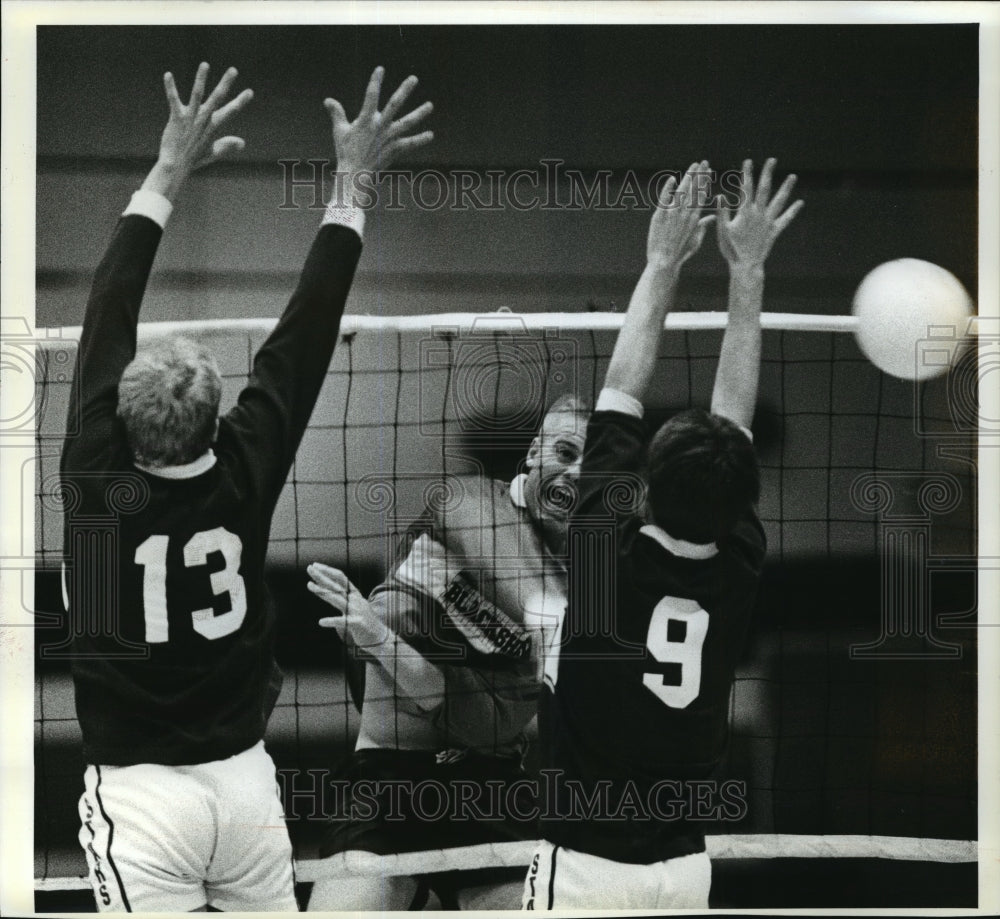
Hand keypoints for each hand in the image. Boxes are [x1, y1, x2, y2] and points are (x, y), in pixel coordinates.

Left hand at [144, 63, 252, 200]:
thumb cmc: (193, 160)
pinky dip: (170, 87)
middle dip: (226, 83)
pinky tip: (168, 74)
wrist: (175, 166)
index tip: (250, 92)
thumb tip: (243, 142)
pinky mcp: (176, 118)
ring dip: (201, 79)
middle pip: (217, 98)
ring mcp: (190, 118)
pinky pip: (173, 99)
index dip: (240, 101)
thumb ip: (227, 146)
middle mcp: (204, 120)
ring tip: (205, 64)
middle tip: (233, 70)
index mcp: (213, 127)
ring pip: (197, 94)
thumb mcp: (213, 153)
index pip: (230, 112)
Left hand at [307, 562, 386, 647]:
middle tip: (309, 568)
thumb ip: (341, 598)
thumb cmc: (364, 621)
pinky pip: (342, 622)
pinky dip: (331, 621)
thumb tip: (325, 589)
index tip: (315, 566)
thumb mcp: (353, 606)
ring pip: (337, 599)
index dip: (327, 571)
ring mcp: (357, 611)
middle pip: (336, 585)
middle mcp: (355, 599)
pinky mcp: (357, 623)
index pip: (340, 578)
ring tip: (309, 585)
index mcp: (355, 594)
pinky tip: (321, 622)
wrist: (380, 636)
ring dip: (322, 592)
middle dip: (322, 576)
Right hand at [325, 66, 433, 175]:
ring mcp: (389, 137)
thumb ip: (337, 113)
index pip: (371, 95)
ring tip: (430, 105)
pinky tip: (431, 135)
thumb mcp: (340, 130)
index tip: (380, 69)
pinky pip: (410, 143)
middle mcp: (379, 126)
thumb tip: (327, 100)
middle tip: (414, 78)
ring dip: (420, 113)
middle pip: (395, 104)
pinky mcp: (394, 149)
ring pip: (407, 122)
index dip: (375, 81)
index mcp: (366, 119)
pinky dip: (420, 140)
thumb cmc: (346, 151)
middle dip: (404, 90)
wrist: (355, 173)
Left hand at [647, 160, 714, 272]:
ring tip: (693, 165)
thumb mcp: (696, 239)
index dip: (705, 181)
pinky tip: (672, 179)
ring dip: (688, 177)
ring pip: (682, 191)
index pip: (701, 195)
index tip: (708, 170)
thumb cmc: (681, 252)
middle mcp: (685, 214)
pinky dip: (668, 188)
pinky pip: (664, 199)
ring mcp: (672, 214)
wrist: (665, 262)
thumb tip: (712, 217)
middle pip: (694, 190)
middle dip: (700, 174)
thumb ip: (704, 226)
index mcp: (695, 218)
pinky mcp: (660, 216)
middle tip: (703, 161)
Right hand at [716, 158, 803, 268]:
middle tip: (772, 160)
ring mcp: (768, 222)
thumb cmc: (731, 249)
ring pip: (779, 201)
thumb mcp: (722, 230)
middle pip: (765, 189)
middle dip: (768, 173)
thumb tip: (720, 195)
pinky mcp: (774, 231)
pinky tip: (800, 203)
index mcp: (745, 213)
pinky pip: (785, 219)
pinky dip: (793, 211)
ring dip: (786, 188)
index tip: (748, 161)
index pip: (746, 188)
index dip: (747, 174)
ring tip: (793, 176)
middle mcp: (759, 214)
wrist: (745, 266)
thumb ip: (722, 212)